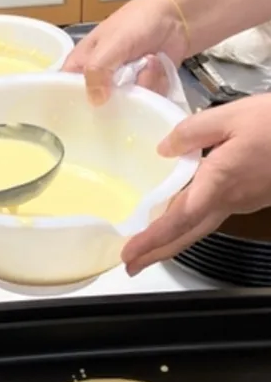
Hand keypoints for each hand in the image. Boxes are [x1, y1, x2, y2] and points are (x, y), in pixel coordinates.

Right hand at [62, 0, 188, 104]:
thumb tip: (95, 101)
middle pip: (97, 105)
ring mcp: (124, 85)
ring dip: (142, 85)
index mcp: (82, 64)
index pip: (65, 91)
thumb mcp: (111, 44)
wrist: (176, 15)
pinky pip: (147, 102)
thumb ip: (97, 70)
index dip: (70, 104)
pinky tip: (159, 68)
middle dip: (116, 98)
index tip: (80, 116)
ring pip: (126, 104)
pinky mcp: (145, 89)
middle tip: (128, 85)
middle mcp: (100, 77)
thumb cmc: (136, 22)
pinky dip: (156, 85)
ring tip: (149, 63)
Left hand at [122, 95, 270, 274]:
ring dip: (172, 239)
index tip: (128, 256)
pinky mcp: (253, 195)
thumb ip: (192, 132)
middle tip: (130, 265)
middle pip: (188, 234)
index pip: (178, 219)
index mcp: (220, 182)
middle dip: (157, 252)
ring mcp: (244, 201)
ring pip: (201, 227)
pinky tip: (179, 215)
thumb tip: (163, 149)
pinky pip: (214, 214)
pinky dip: (190, 222)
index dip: (152, 240)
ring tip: (147, 244)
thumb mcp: (231, 116)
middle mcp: (231, 200)